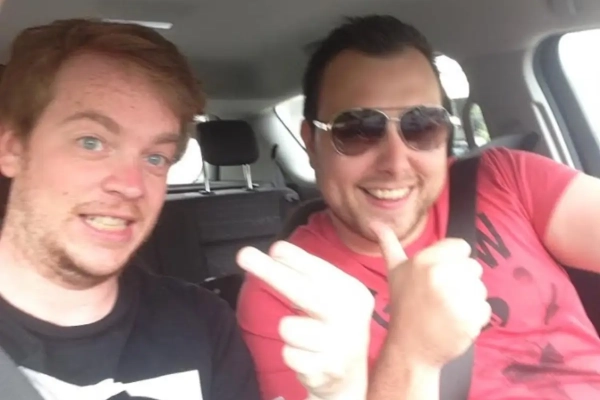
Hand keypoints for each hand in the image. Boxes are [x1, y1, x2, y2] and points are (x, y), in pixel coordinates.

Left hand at [237, 241, 374, 399]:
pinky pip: (288, 354)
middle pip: (302, 291)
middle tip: (243, 255)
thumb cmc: (332, 325)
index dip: (294, 258)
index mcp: (353, 293)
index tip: (274, 248)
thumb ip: (307, 276)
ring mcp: (340, 345)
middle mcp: (351, 317)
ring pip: (288, 328)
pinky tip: (308, 356)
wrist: (349, 375)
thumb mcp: (330, 297)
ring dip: (289, 331)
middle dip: (270, 271)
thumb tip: (276, 251)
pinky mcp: (326, 369)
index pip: (319, 270)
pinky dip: (292, 354)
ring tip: (305, 337)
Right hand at [372, 223, 490, 368]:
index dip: (453, 262)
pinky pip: (484, 309)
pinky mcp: (469, 318)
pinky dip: (474, 318)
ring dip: (468, 300)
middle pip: (473, 267)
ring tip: (446, 311)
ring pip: (480, 288)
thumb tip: (373, 221)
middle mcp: (440, 275)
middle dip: (461, 281)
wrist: (409, 349)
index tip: (439, 278)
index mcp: (424, 260)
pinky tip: (454, 323)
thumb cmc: (404, 307)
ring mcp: (455, 297)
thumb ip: (388, 243)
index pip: (461, 247)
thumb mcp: (394, 271)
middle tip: (441, 298)